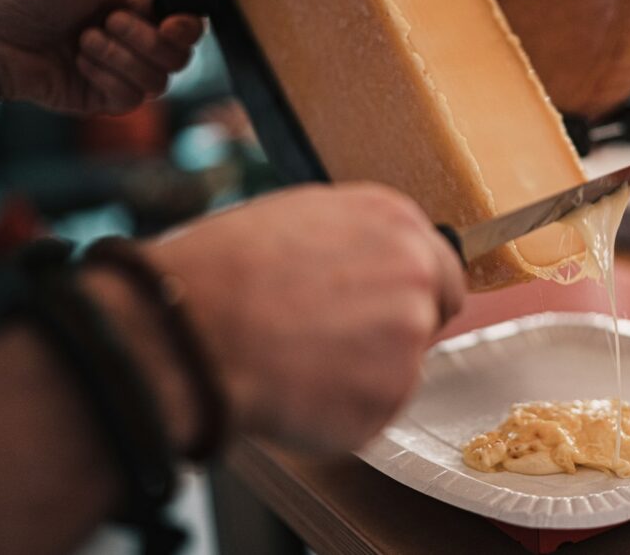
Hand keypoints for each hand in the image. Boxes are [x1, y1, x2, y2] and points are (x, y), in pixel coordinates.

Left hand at [0, 0, 206, 114]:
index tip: (169, 21)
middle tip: (110, 20)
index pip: (187, 24)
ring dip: (121, 57)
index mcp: (138, 7)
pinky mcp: (108, 101)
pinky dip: (108, 77)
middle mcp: (136, 42)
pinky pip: (134, 98)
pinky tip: (79, 64)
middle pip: (181, 55)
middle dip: (147, 39)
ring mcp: (123, 74)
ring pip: (161, 81)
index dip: (187, 26)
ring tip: (85, 41)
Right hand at [144, 183, 465, 452]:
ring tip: (299, 361)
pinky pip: (376, 410)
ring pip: (402, 366)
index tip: (386, 307)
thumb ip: (356, 240)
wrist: (188, 329)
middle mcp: (414, 272)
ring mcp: (407, 336)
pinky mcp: (390, 395)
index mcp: (394, 221)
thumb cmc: (221, 270)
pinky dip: (344, 411)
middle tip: (337, 342)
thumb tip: (368, 263)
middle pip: (430, 315)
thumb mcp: (298, 218)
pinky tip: (297, 389)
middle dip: (395, 332)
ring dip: (365, 373)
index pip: (441, 266)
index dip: (413, 292)